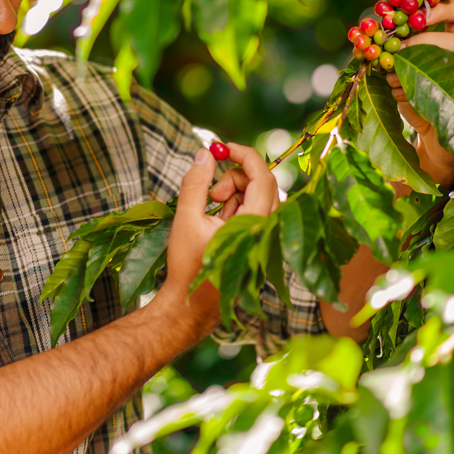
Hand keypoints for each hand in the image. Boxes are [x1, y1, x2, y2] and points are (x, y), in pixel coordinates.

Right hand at [156, 143, 277, 336]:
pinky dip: (235, 205)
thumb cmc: (188, 265)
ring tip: (210, 208)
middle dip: (235, 177)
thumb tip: (205, 153)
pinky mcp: (257, 242)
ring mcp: (264, 238)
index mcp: (253, 225)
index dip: (244, 155)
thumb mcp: (186, 219)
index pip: (262, 177)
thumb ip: (196, 183)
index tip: (222, 148)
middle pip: (263, 184)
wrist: (192, 305)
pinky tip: (215, 220)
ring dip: (234, 192)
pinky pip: (253, 211)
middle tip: (211, 191)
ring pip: (258, 196)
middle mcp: (266, 230)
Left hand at [384, 0, 453, 186]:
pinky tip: (397, 94)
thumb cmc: (415, 97)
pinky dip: (405, 91)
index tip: (416, 13)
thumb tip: (369, 33)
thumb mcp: (403, 67)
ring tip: (391, 76)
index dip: (441, 7)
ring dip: (410, 67)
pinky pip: (430, 91)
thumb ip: (394, 48)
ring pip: (444, 65)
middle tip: (397, 48)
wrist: (432, 140)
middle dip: (421, 41)